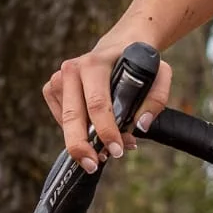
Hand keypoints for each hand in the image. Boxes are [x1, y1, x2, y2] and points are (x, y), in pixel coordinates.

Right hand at [44, 39, 171, 172]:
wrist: (120, 45)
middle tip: (93, 166)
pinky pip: (60, 119)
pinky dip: (76, 132)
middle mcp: (72, 69)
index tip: (117, 150)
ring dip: (84, 141)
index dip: (106, 131)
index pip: (98, 104)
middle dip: (82, 146)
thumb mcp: (160, 73)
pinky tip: (94, 134)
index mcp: (95, 63)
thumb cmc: (139, 63)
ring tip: (106, 150)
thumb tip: (141, 125)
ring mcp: (58, 79)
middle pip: (73, 116)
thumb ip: (157, 98)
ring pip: (65, 121)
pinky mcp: (52, 88)